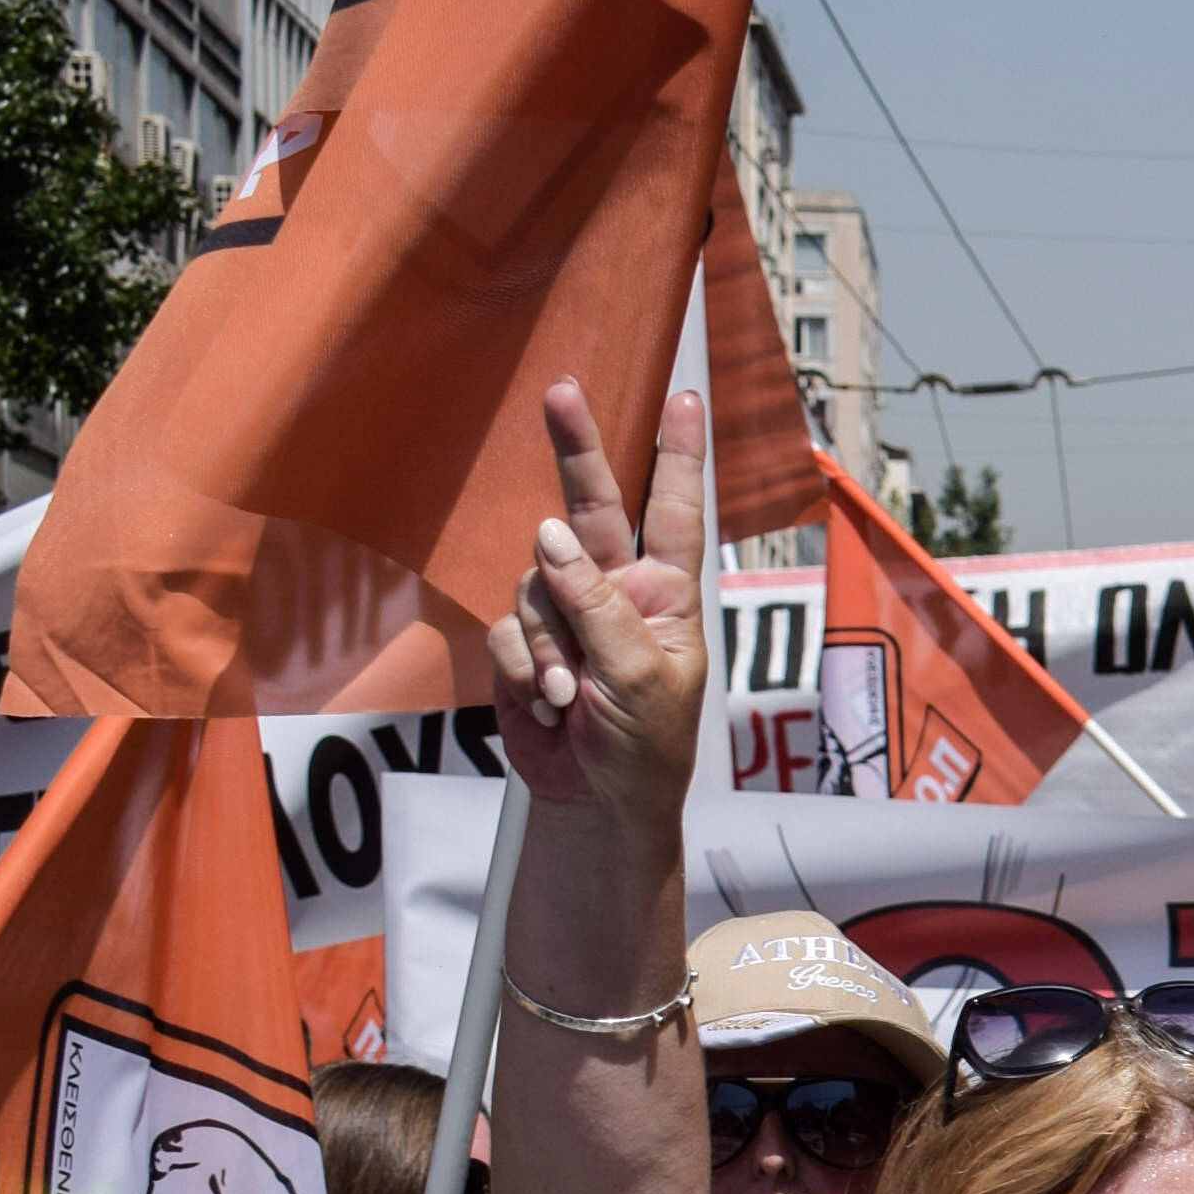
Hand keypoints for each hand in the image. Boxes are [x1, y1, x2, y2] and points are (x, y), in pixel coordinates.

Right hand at [479, 380, 711, 821]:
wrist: (598, 802)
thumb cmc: (646, 746)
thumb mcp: (641, 677)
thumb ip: (599, 605)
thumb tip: (553, 535)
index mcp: (665, 594)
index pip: (676, 512)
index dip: (679, 456)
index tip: (686, 399)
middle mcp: (616, 589)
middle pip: (592, 506)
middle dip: (576, 449)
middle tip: (562, 391)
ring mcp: (567, 612)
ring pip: (535, 580)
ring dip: (545, 641)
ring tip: (567, 692)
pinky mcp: (524, 641)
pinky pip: (507, 628)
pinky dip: (521, 666)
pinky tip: (545, 702)